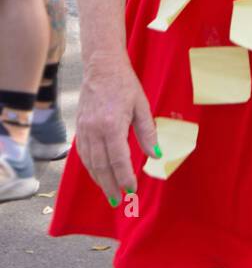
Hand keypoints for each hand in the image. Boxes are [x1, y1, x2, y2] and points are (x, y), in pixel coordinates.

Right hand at [75, 54, 158, 203]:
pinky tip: (98, 175)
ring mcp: (84, 129)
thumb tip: (156, 156)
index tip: (132, 190)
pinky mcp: (79, 127)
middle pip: (101, 166)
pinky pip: (83, 154)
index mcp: (112, 124)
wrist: (101, 67)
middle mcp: (94, 130)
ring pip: (90, 163)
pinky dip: (90, 168)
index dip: (125, 177)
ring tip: (109, 192)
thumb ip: (147, 133)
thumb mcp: (141, 106)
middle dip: (110, 185)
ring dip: (99, 180)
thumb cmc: (125, 84)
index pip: (118, 159)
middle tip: (118, 201)